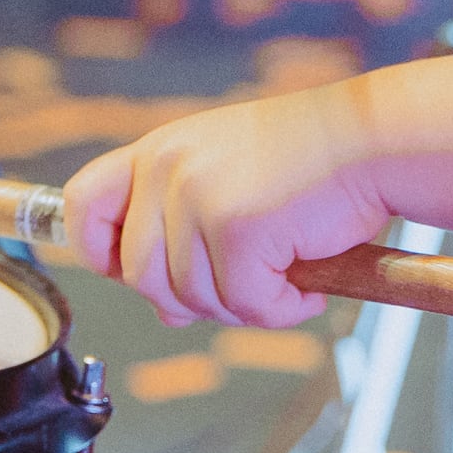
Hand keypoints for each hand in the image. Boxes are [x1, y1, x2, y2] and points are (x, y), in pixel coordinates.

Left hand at [64, 83, 387, 327]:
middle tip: (246, 282)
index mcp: (159, 151)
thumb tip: (167, 311)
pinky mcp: (237, 228)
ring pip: (192, 299)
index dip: (95, 250)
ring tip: (284, 273)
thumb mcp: (227, 182)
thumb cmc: (308, 162)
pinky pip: (245, 304)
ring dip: (244, 304)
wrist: (369, 141)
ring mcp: (198, 196)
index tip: (125, 272)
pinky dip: (281, 308)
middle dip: (193, 299)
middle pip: (140, 276)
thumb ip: (184, 235)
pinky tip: (306, 282)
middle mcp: (167, 168)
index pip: (83, 204)